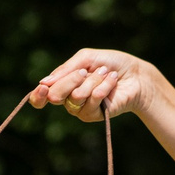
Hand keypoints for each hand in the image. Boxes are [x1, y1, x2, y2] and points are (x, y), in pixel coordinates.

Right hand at [30, 48, 159, 124]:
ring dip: (93, 81)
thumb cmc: (111, 63)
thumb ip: (66, 69)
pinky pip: (92, 101)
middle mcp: (68, 99)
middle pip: (56, 95)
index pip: (41, 97)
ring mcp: (80, 109)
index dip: (39, 95)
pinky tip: (112, 82)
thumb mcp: (87, 58)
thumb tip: (43, 82)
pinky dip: (103, 88)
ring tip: (105, 75)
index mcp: (62, 84)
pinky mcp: (94, 115)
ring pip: (76, 97)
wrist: (135, 74)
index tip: (43, 87)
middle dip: (72, 79)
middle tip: (87, 71)